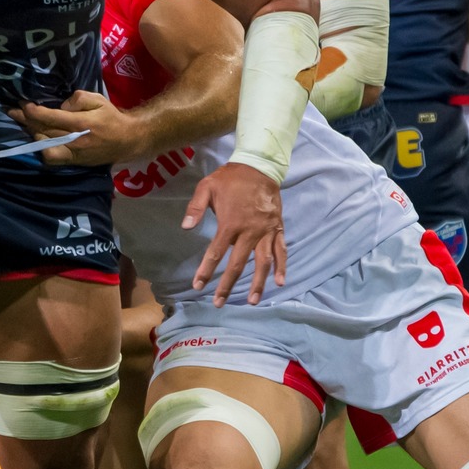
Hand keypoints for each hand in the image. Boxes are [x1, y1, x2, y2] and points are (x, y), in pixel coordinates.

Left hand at [11, 90, 146, 165]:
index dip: (34, 111)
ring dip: (31, 132)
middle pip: (44, 130)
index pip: (52, 118)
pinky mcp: (73, 162)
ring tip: (22, 121)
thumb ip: (78, 99)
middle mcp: (75, 140)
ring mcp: (73, 153)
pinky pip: (51, 158)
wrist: (125, 141)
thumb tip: (61, 107)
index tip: (23, 104)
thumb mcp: (98, 99)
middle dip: (25, 120)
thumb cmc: (111, 117)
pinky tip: (36, 138)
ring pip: (44, 144)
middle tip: (12, 110)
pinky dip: (41, 148)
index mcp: (82, 123)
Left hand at [185, 163, 286, 304]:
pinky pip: (281, 250)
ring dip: (258, 283)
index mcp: (230, 224)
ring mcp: (266, 231)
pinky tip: (280, 281)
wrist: (259, 166)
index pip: (216, 253)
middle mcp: (250, 232)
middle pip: (238, 264)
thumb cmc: (230, 178)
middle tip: (219, 303)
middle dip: (228, 285)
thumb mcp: (207, 187)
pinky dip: (282, 266)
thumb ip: (195, 208)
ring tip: (252, 301)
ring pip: (263, 263)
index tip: (198, 285)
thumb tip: (186, 228)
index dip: (206, 270)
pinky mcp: (277, 228)